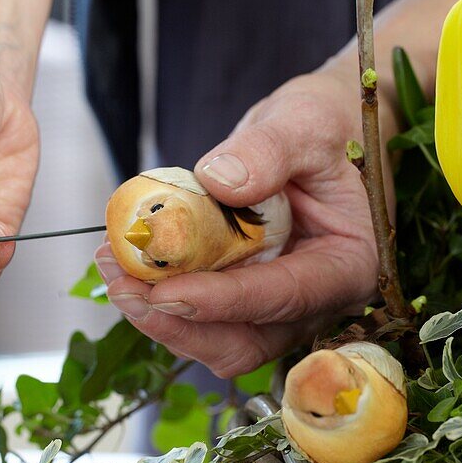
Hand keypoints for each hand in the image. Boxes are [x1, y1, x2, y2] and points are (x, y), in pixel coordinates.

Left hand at [94, 72, 385, 377]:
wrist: (324, 133)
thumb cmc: (327, 126)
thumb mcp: (305, 121)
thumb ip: (269, 150)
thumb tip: (219, 182)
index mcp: (348, 264)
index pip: (284, 296)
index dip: (221, 301)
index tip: (165, 291)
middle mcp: (316, 300)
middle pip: (245, 341)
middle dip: (179, 323)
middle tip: (123, 285)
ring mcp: (280, 305)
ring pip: (217, 339)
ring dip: (161, 315)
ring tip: (113, 266)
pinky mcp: (247, 295)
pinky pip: (202, 314)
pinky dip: (162, 296)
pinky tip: (127, 261)